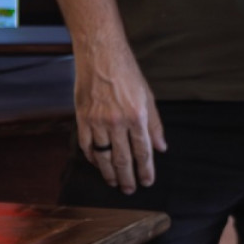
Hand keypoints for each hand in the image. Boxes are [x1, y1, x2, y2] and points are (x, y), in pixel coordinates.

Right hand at [74, 37, 166, 192]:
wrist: (100, 54)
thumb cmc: (126, 72)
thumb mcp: (148, 96)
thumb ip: (155, 125)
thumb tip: (161, 147)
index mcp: (137, 116)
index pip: (143, 151)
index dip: (146, 170)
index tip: (147, 182)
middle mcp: (117, 122)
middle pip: (123, 159)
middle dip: (128, 177)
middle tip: (130, 189)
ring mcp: (97, 121)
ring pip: (103, 157)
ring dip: (109, 173)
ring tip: (115, 182)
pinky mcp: (82, 119)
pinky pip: (87, 146)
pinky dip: (92, 158)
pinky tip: (98, 164)